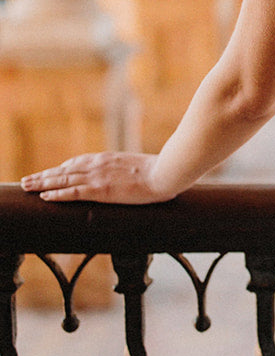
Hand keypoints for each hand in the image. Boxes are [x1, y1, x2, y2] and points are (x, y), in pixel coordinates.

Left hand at [20, 153, 169, 204]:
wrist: (166, 172)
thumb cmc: (160, 170)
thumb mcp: (140, 166)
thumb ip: (129, 169)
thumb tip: (132, 176)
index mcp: (107, 158)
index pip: (77, 162)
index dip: (61, 169)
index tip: (51, 172)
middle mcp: (98, 165)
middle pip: (64, 170)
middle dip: (44, 176)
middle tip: (27, 180)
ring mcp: (98, 177)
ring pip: (63, 180)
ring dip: (42, 184)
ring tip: (27, 187)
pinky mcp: (100, 190)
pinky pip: (73, 192)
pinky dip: (57, 194)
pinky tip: (45, 197)